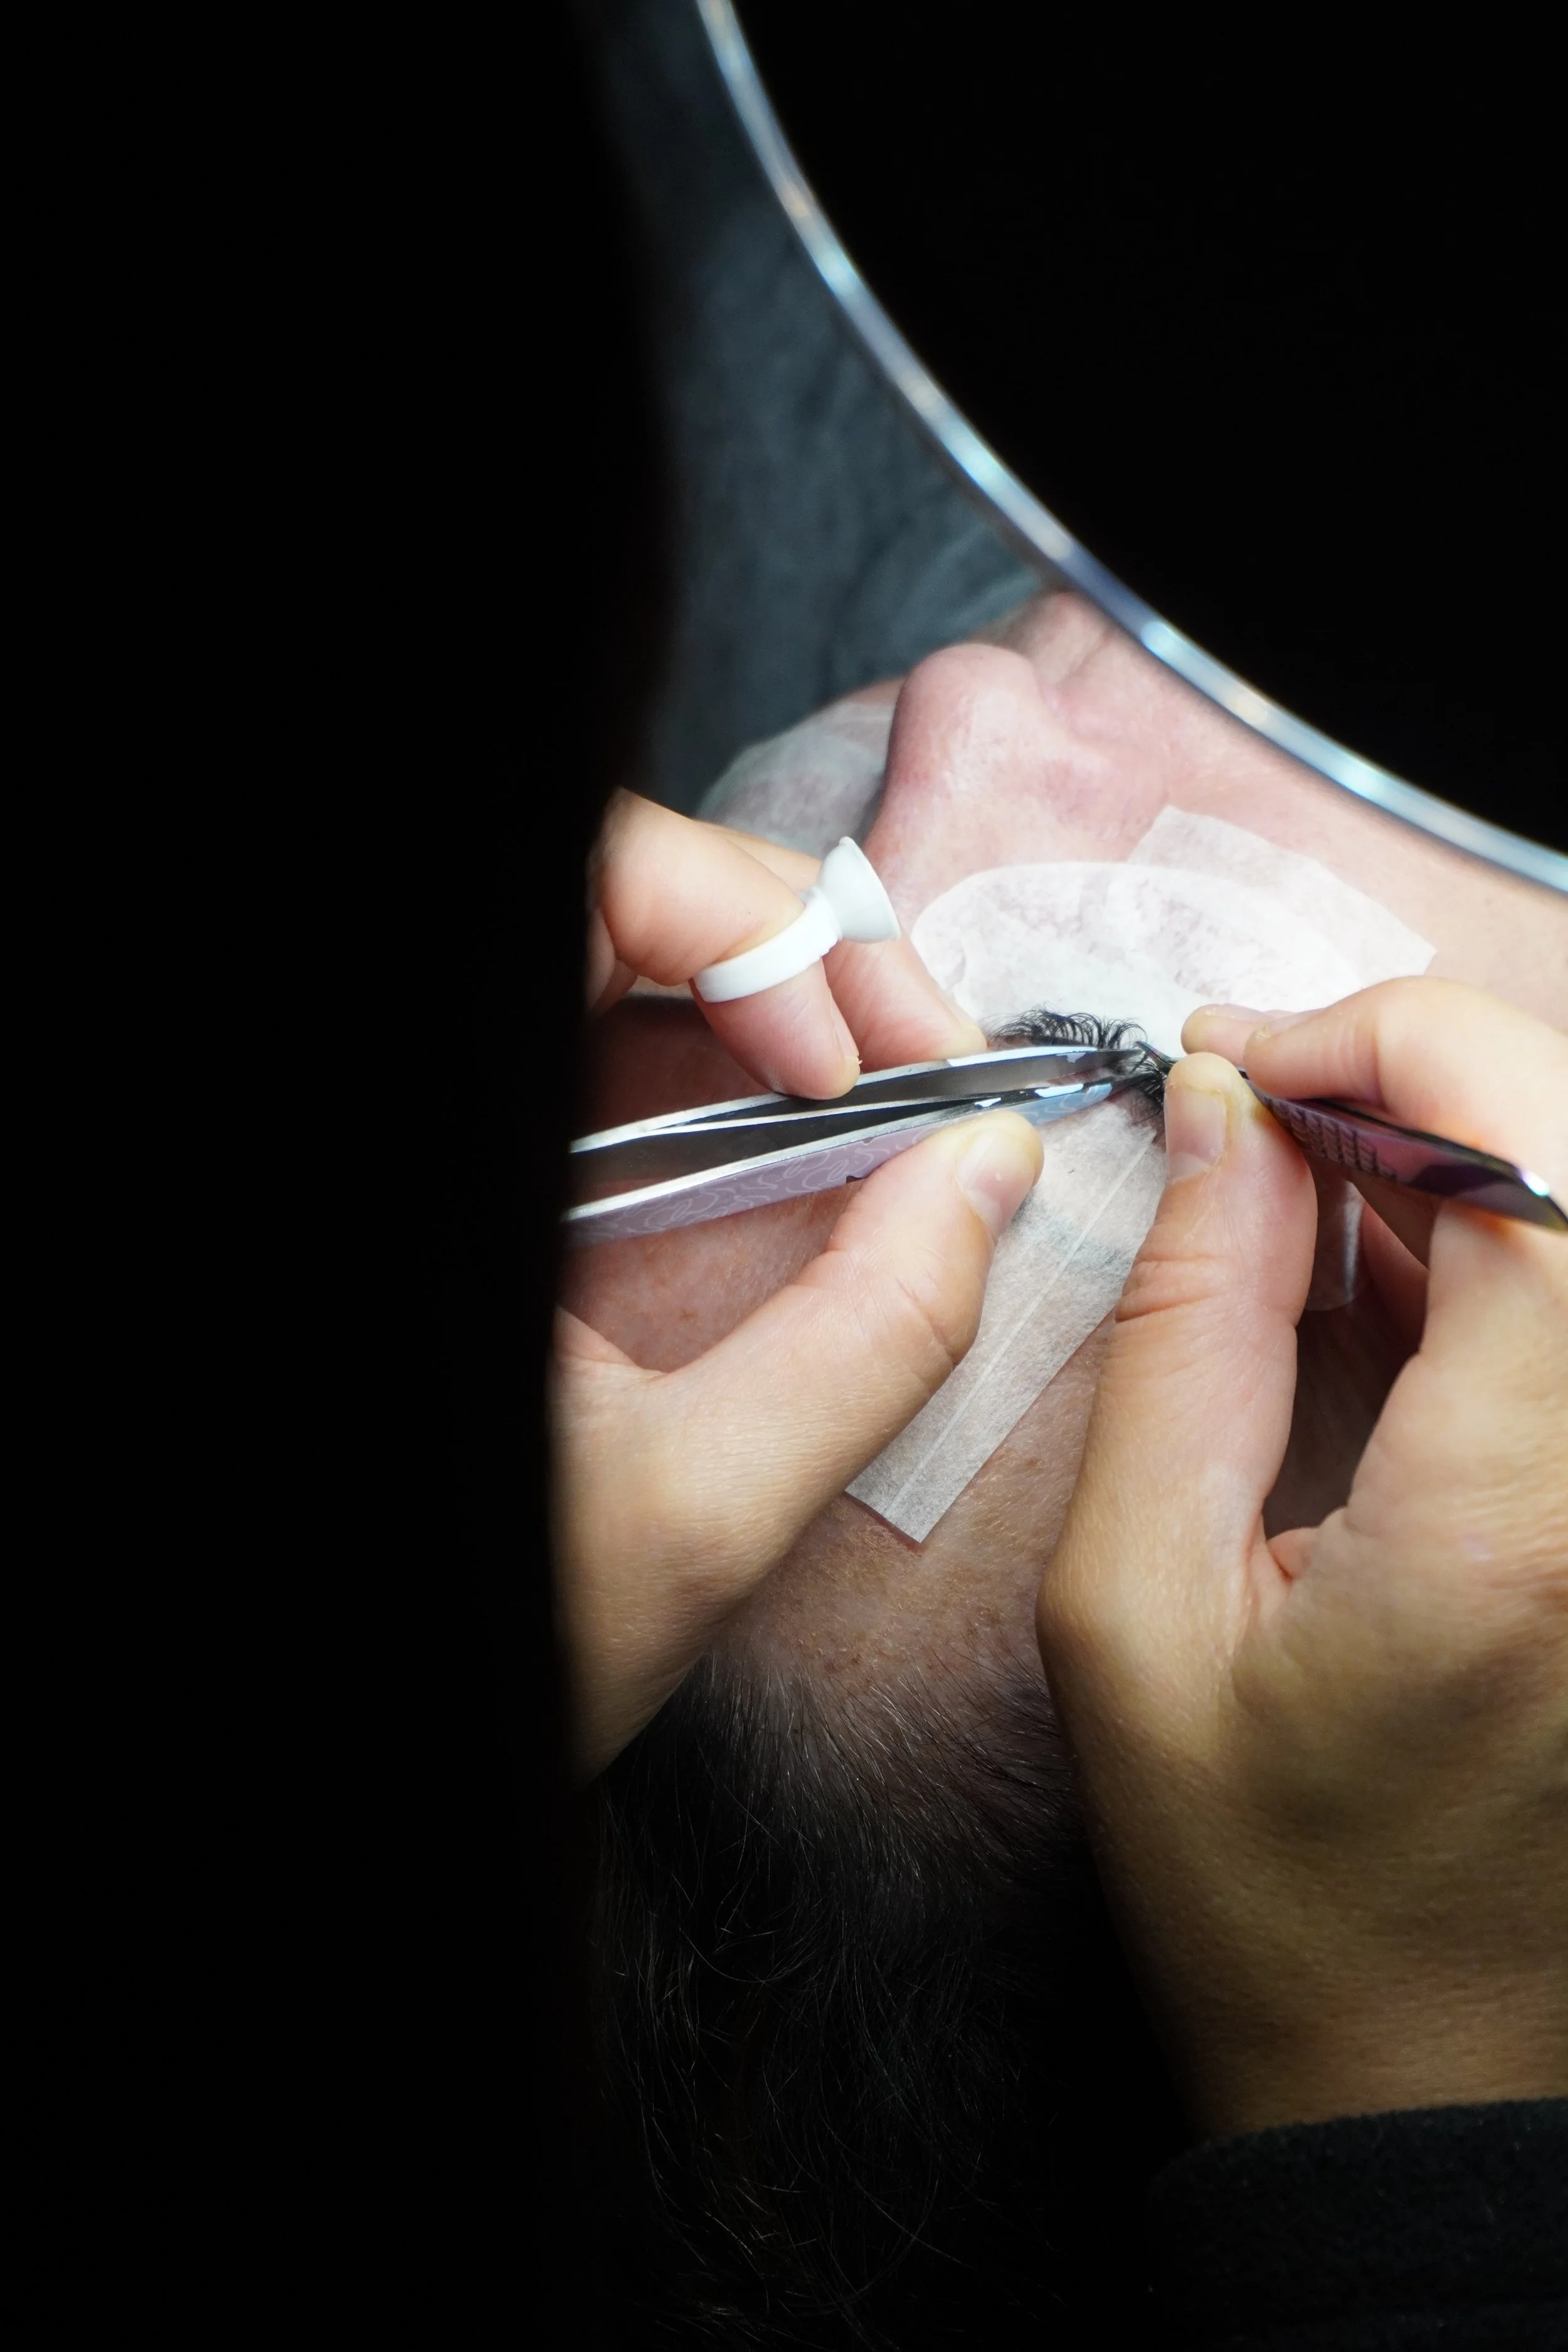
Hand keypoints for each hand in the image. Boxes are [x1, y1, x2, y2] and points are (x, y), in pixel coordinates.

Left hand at [557, 793, 1041, 1774]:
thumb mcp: (697, 1513)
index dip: (735, 922)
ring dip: (788, 997)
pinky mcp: (526, 1172)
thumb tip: (994, 1175)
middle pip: (632, 898)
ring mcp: (498, 1137)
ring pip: (641, 962)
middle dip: (801, 948)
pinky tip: (825, 1122)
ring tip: (900, 1088)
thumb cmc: (504, 1633)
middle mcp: (472, 1116)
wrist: (413, 1722)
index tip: (843, 1065)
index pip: (591, 884)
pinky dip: (744, 1056)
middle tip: (922, 1060)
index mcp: (465, 1151)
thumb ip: (866, 1341)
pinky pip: (629, 1044)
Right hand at [1037, 977, 1567, 2136]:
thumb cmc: (1258, 1875)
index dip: (1386, 1040)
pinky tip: (1390, 1278)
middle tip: (1258, 1109)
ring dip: (1462, 1152)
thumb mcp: (1134, 1605)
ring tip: (1301, 1200)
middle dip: (1425, 1071)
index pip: (1536, 1153)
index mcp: (1516, 1520)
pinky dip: (1504, 1242)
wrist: (1420, 2069)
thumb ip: (1180, 1331)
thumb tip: (1221, 1109)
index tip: (1239, 1060)